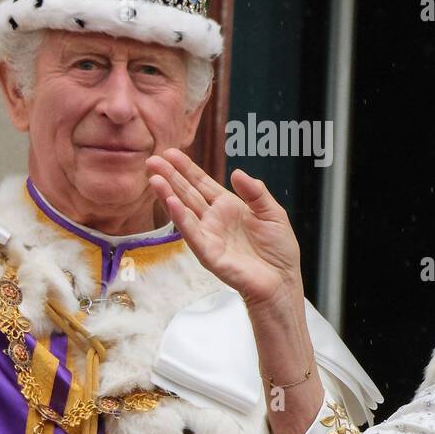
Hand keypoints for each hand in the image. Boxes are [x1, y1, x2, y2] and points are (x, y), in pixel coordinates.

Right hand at [146, 149, 301, 307]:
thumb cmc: (279, 250)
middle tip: (152, 160)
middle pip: (188, 193)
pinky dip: (181, 219)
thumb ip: (256, 193)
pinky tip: (171, 203)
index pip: (202, 183)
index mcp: (228, 206)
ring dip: (168, 195)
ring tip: (154, 179)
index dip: (187, 168)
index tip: (171, 153)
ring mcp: (209, 236)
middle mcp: (214, 219)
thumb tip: (237, 172)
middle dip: (170, 177)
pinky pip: (193, 234)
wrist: (282, 280)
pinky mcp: (209, 254)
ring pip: (184, 212)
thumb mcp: (273, 213)